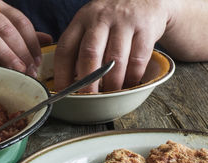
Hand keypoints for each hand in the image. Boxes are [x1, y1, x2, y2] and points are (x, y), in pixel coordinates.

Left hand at [53, 0, 169, 91]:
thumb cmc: (113, 18)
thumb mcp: (91, 24)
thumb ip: (80, 47)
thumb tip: (71, 82)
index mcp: (82, 20)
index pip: (65, 48)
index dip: (62, 73)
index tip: (63, 91)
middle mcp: (100, 19)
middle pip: (89, 54)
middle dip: (87, 82)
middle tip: (88, 99)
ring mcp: (124, 23)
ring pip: (115, 59)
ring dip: (112, 83)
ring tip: (110, 95)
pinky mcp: (145, 28)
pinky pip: (138, 59)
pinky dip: (133, 77)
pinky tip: (129, 84)